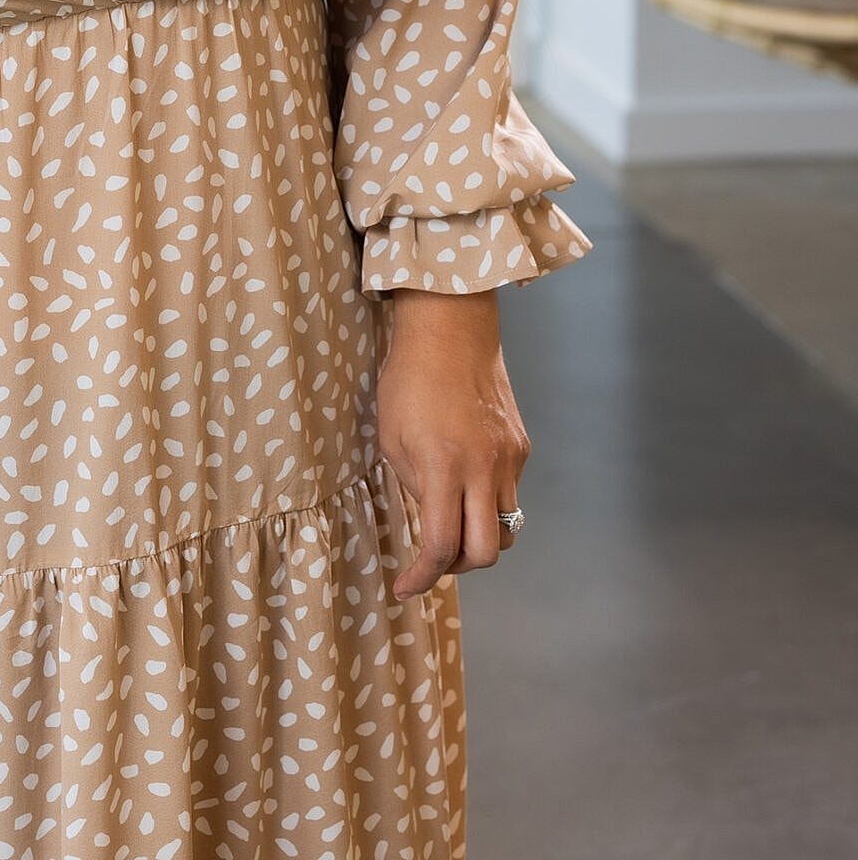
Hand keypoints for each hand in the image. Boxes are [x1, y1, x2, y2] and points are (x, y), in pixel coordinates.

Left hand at [376, 288, 530, 597]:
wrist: (450, 327)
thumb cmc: (408, 378)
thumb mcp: (393, 437)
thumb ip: (416, 488)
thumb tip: (433, 523)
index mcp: (444, 467)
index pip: (442, 547)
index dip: (422, 577)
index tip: (405, 587)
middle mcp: (485, 469)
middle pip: (486, 553)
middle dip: (458, 567)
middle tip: (434, 557)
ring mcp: (509, 458)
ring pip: (507, 529)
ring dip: (479, 538)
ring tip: (453, 523)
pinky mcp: (521, 446)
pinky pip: (510, 493)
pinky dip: (489, 502)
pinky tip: (467, 482)